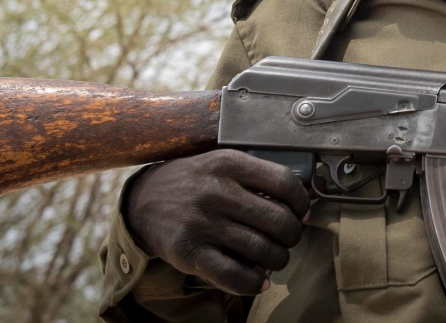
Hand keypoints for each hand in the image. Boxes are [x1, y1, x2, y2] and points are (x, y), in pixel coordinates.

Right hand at [123, 149, 311, 295]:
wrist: (143, 201)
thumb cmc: (192, 182)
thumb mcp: (221, 163)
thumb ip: (255, 176)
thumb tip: (298, 202)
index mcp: (229, 164)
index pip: (284, 182)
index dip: (302, 202)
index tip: (302, 211)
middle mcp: (217, 192)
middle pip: (278, 220)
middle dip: (293, 234)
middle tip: (289, 237)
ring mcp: (202, 223)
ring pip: (261, 250)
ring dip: (278, 259)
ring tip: (275, 257)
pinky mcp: (189, 252)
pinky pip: (234, 275)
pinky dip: (254, 283)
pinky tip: (259, 280)